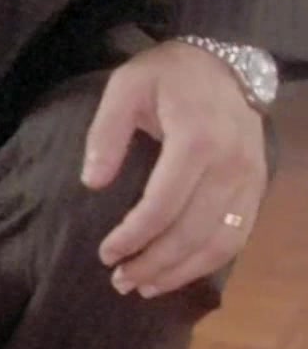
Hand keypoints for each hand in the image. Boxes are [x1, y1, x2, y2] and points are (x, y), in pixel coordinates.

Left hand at [85, 40, 268, 297]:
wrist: (224, 61)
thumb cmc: (167, 74)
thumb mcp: (125, 87)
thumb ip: (105, 134)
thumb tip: (91, 183)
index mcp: (196, 141)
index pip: (164, 205)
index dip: (134, 236)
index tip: (106, 253)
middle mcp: (231, 165)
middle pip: (192, 231)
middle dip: (154, 263)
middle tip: (120, 281)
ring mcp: (250, 179)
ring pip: (220, 242)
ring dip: (181, 271)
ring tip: (144, 287)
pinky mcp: (257, 187)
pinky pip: (238, 235)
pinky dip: (209, 261)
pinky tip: (180, 272)